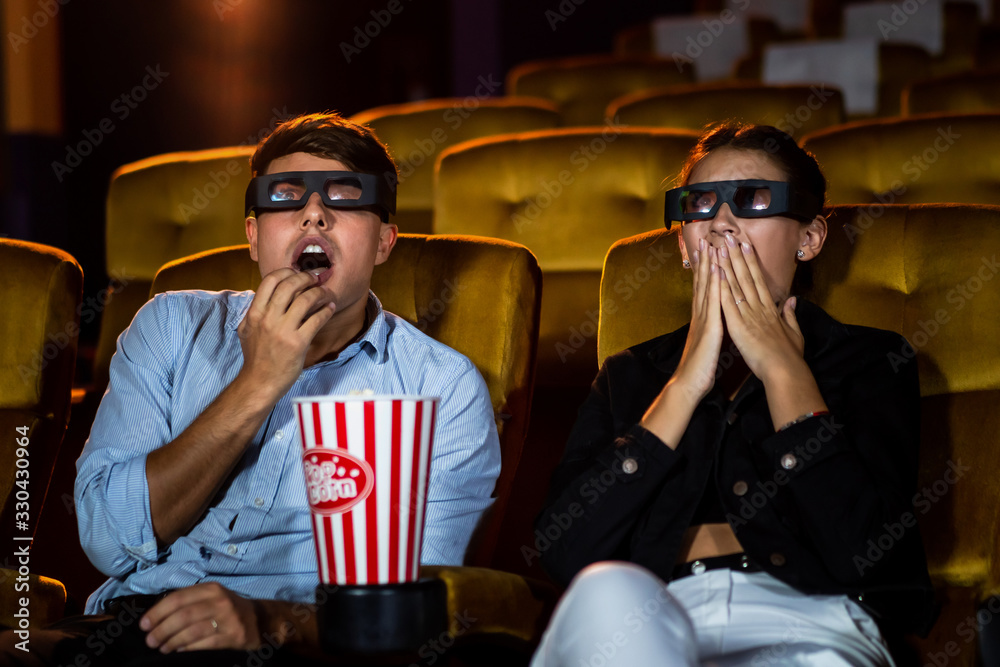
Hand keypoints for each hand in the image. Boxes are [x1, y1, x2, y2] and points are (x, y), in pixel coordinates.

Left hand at [140, 583, 260, 652]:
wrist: (260, 620)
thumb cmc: (228, 609)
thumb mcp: (212, 597)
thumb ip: (189, 601)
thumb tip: (156, 615)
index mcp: (211, 588)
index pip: (178, 598)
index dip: (157, 612)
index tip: (144, 624)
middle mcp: (220, 601)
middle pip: (183, 616)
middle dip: (162, 630)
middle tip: (150, 641)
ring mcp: (228, 619)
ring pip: (192, 631)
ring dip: (172, 641)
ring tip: (162, 648)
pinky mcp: (233, 635)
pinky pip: (205, 644)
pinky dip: (188, 648)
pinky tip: (179, 651)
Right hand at [237, 268, 335, 399]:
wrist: (259, 382)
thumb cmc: (256, 357)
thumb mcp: (247, 329)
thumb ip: (256, 311)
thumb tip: (267, 294)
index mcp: (254, 313)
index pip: (270, 281)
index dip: (286, 272)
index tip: (296, 272)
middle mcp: (267, 319)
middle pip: (290, 285)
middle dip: (306, 277)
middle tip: (316, 278)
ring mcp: (283, 331)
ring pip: (306, 299)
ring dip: (320, 292)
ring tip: (326, 292)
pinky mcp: (298, 343)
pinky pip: (317, 319)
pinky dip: (327, 310)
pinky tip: (330, 307)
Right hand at [672, 238, 724, 400]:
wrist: (689, 383)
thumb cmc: (699, 367)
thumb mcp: (707, 344)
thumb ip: (711, 330)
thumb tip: (715, 323)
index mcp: (702, 318)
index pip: (704, 289)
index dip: (706, 270)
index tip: (708, 252)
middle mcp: (700, 314)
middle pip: (702, 283)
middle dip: (704, 260)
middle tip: (705, 239)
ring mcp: (703, 318)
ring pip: (706, 287)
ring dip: (708, 265)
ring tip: (710, 245)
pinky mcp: (709, 326)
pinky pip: (713, 302)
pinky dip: (714, 284)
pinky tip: (717, 269)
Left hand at [716, 234, 804, 381]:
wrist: (785, 370)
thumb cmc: (790, 356)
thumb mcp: (794, 333)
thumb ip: (791, 315)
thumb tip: (792, 300)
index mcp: (770, 309)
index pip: (759, 280)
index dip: (751, 262)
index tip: (745, 245)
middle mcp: (759, 307)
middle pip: (747, 277)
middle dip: (737, 256)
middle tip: (729, 237)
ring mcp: (749, 315)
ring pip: (737, 285)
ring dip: (727, 265)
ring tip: (719, 248)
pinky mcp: (739, 325)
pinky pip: (728, 303)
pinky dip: (722, 287)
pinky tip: (716, 274)